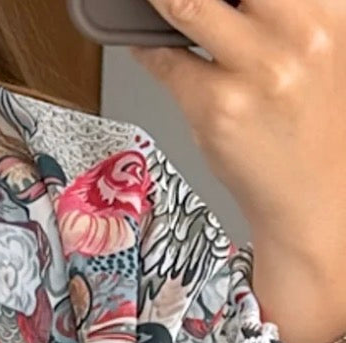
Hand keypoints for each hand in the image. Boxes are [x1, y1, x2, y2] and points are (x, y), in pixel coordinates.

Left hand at [131, 0, 345, 342]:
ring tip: (149, 1)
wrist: (313, 196)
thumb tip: (219, 0)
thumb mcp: (310, 46)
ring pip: (186, 4)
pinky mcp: (217, 106)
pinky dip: (146, 47)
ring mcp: (257, 70)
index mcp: (326, 8)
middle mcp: (298, 31)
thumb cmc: (306, 122)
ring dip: (159, 0)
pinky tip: (144, 43)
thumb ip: (276, 11)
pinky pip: (164, 61)